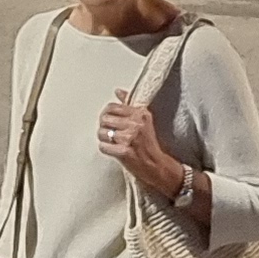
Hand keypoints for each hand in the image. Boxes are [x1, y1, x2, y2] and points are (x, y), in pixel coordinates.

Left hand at [96, 89, 186, 203]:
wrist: (157, 166)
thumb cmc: (149, 144)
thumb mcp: (144, 120)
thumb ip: (129, 104)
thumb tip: (118, 91)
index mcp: (140, 113)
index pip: (112, 107)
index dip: (106, 114)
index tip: (108, 120)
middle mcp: (136, 124)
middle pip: (104, 118)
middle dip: (103, 126)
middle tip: (109, 132)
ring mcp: (130, 138)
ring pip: (101, 132)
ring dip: (103, 138)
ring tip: (112, 142)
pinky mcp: (124, 152)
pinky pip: (103, 146)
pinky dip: (105, 149)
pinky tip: (113, 150)